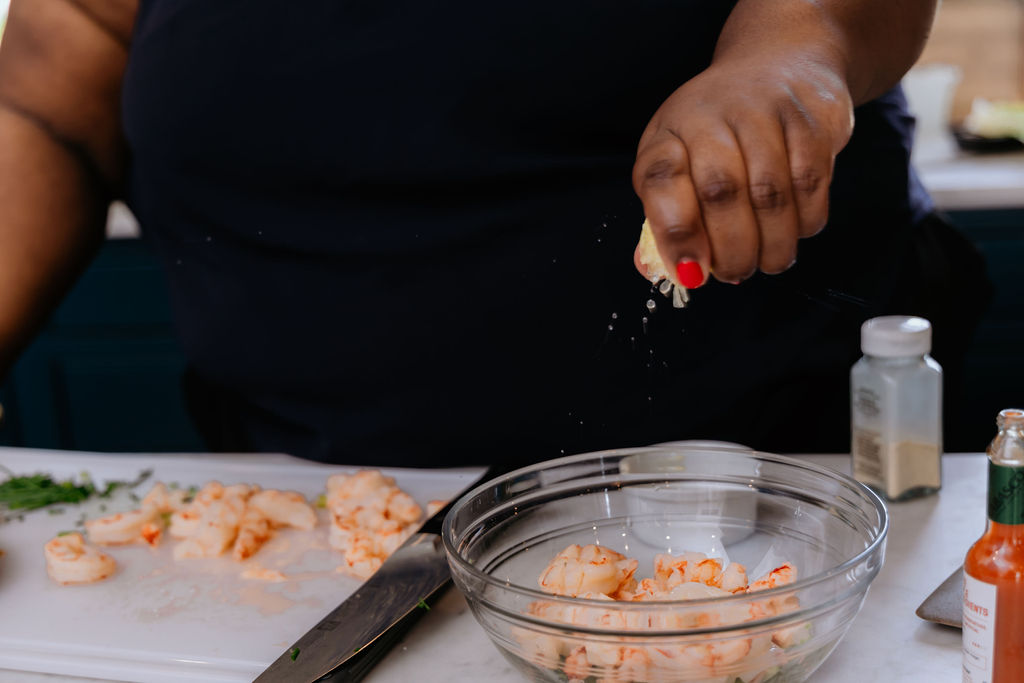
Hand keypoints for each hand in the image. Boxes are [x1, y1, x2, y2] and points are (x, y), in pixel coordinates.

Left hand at [633, 53, 853, 287]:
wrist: (780, 62)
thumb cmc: (719, 127)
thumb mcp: (680, 159)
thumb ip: (667, 216)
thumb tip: (660, 271)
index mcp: (669, 131)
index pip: (660, 178)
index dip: (675, 232)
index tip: (690, 271)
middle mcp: (711, 113)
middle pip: (721, 192)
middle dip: (732, 249)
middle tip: (736, 272)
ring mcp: (764, 110)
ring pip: (770, 194)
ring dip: (772, 245)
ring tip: (767, 261)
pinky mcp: (812, 118)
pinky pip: (811, 185)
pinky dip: (804, 222)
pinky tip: (794, 231)